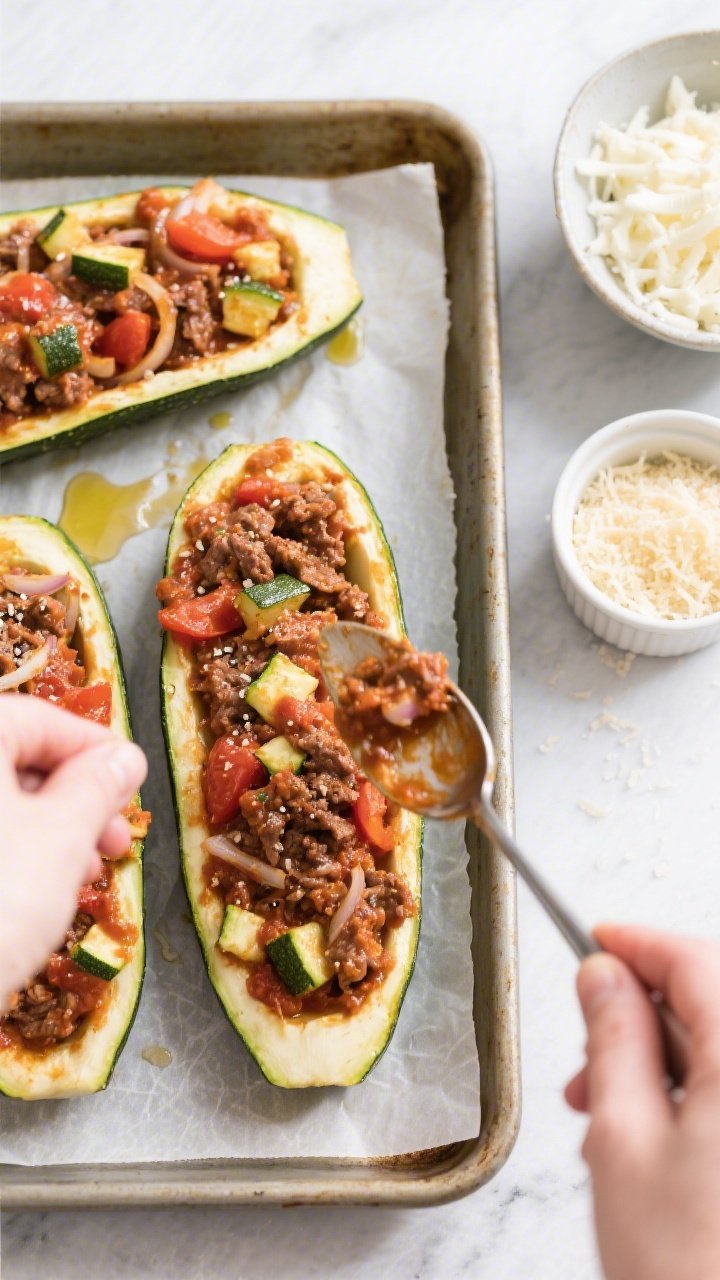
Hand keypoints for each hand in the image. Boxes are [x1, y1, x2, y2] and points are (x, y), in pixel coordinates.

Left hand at [0, 695, 146, 1010]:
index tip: (131, 781)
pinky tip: (42, 892)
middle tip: (117, 837)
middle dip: (74, 798)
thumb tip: (124, 758)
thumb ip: (97, 787)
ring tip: (87, 874)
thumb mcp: (62, 837)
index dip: (95, 748)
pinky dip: (11, 853)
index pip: (39, 719)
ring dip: (48, 830)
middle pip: (13, 759)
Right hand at [566, 923, 719, 1279]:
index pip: (696, 959)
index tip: (596, 941)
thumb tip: (604, 976)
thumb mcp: (623, 1140)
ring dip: (664, 1065)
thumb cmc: (690, 1272)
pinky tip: (655, 1143)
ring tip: (610, 1118)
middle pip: (712, 1002)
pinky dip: (695, 1098)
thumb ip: (613, 1040)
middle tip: (589, 1056)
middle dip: (643, 1019)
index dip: (636, 943)